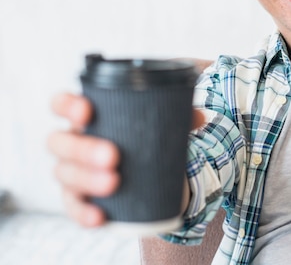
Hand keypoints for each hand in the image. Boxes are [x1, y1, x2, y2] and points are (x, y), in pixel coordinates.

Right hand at [47, 92, 207, 226]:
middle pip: (59, 142)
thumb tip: (201, 117)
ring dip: (87, 179)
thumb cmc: (139, 136)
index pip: (62, 104)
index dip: (67, 106)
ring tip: (115, 182)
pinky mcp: (77, 198)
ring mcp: (70, 171)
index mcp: (86, 117)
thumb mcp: (156, 122)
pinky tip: (100, 216)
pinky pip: (74, 207)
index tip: (87, 111)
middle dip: (83, 149)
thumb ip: (176, 115)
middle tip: (113, 155)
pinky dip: (84, 213)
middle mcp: (71, 142)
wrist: (140, 169)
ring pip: (64, 174)